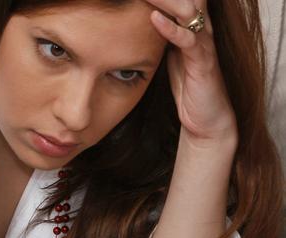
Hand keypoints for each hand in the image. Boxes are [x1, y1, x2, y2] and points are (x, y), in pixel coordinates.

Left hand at [145, 0, 237, 144]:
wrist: (206, 118)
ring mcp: (203, 44)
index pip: (178, 0)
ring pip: (188, 12)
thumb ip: (160, 37)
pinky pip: (188, 40)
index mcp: (192, 27)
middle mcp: (201, 30)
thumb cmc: (188, 86)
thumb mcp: (169, 56)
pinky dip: (170, 29)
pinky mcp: (203, 62)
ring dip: (165, 1)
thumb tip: (139, 24)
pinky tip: (154, 19)